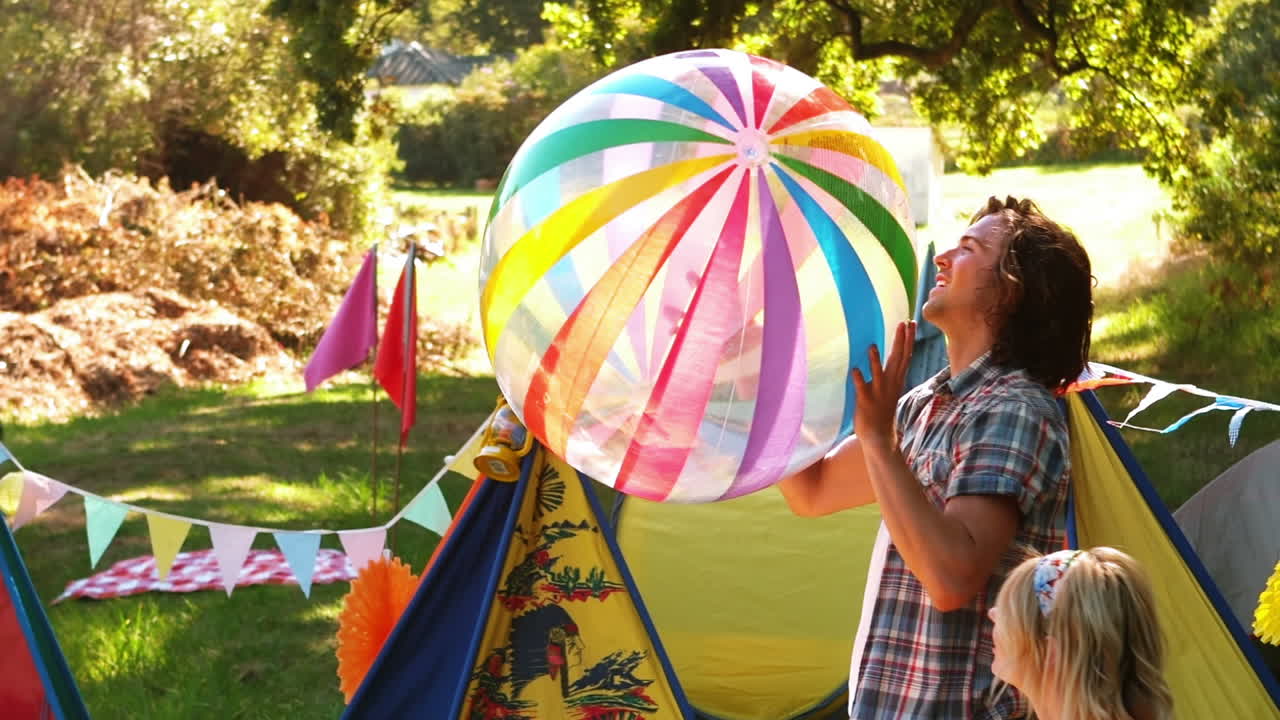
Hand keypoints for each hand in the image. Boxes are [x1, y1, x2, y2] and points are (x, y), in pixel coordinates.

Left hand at [852, 321, 914, 448]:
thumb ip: (885, 372)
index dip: (907, 339)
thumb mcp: (887, 388)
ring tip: (872, 346)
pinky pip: (861, 389)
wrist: (879, 436)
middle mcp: (889, 384)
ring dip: (875, 361)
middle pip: (897, 360)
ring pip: (878, 374)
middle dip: (900, 341)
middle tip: (903, 324)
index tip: (910, 323)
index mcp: (896, 380)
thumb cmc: (881, 410)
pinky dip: (858, 379)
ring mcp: (878, 393)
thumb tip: (880, 356)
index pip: (904, 356)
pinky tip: (854, 370)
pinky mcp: (866, 402)